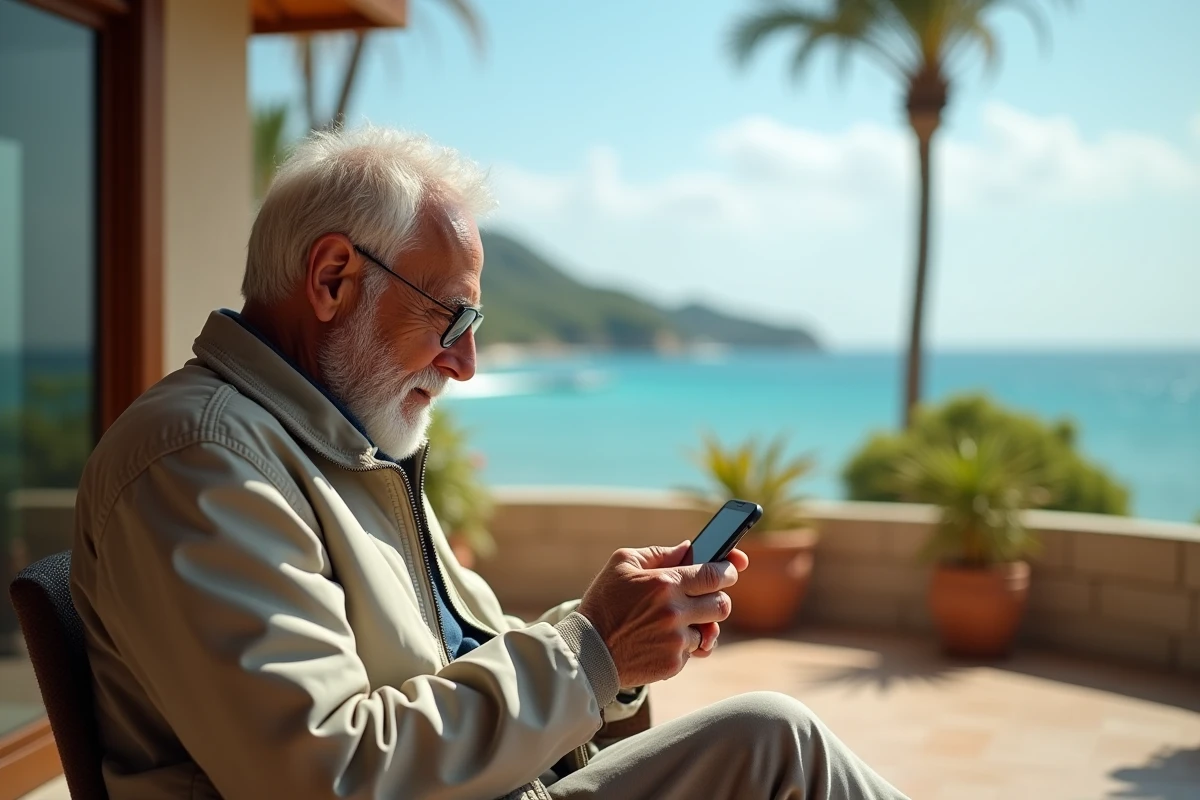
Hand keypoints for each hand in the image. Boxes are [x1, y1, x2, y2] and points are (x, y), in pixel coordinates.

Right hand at [577, 541, 748, 686]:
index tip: (730, 569)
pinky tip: (661, 640)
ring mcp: (675, 641)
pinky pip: (692, 651)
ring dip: (698, 624)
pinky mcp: (673, 664)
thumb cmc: (603, 602)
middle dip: (717, 598)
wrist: (587, 652)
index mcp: (665, 582)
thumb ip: (660, 554)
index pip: (716, 575)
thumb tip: (689, 549)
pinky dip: (682, 645)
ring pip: (710, 630)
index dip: (728, 569)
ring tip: (677, 621)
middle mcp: (675, 612)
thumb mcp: (622, 564)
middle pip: (722, 604)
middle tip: (705, 597)